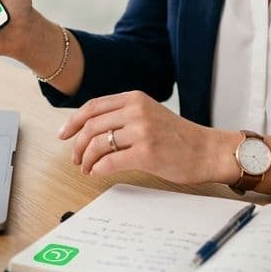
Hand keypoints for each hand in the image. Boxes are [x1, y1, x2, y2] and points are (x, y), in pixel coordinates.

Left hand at [59, 91, 241, 184]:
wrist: (206, 150)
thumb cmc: (178, 137)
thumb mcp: (149, 113)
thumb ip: (124, 114)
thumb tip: (90, 128)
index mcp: (135, 98)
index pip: (93, 106)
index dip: (73, 121)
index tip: (64, 134)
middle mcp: (137, 111)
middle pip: (92, 125)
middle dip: (77, 145)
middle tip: (75, 158)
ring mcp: (142, 131)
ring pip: (98, 144)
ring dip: (86, 159)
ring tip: (87, 168)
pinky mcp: (146, 153)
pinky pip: (110, 161)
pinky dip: (98, 169)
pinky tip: (97, 173)